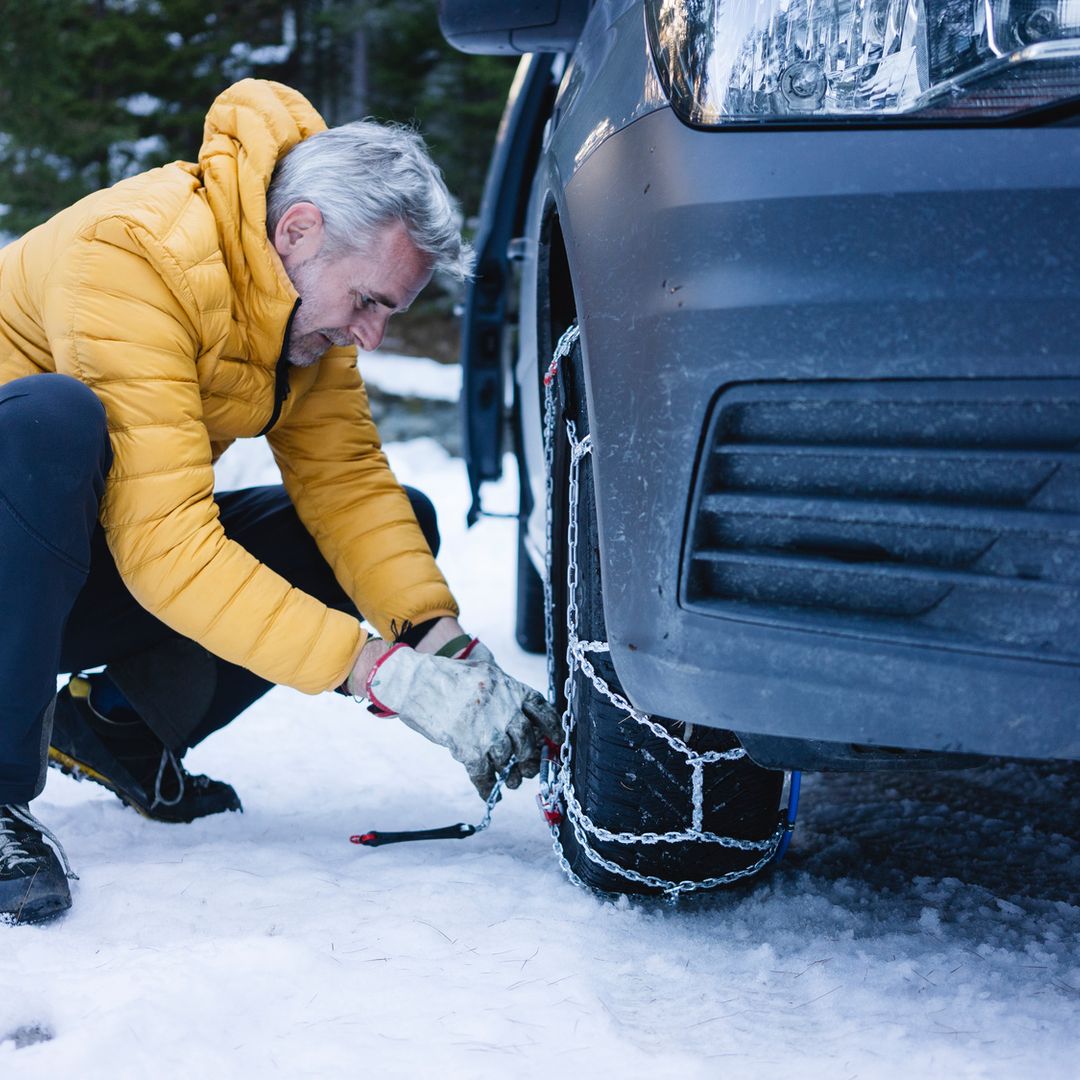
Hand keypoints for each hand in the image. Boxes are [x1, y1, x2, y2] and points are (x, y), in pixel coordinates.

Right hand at [364, 644, 562, 798]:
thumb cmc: (447, 676)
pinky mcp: (466, 747)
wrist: (414, 681)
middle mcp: (503, 709)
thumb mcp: (483, 671)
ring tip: (511, 781)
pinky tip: (490, 792)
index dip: (553, 728)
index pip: (542, 710)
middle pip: (528, 741)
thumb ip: (505, 689)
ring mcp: (486, 729)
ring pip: (507, 760)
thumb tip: (525, 715)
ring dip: (511, 775)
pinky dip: (488, 787)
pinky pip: (484, 774)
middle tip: (529, 769)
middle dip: (531, 759)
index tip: (557, 741)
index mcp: (510, 688)